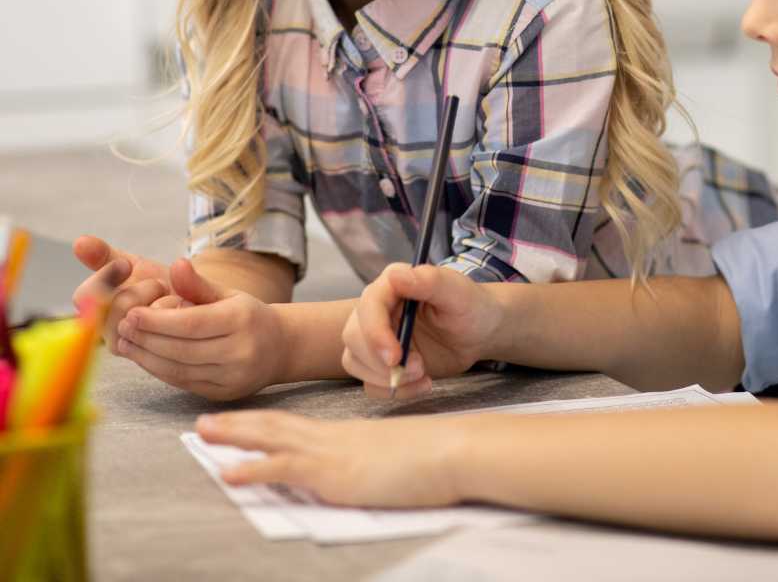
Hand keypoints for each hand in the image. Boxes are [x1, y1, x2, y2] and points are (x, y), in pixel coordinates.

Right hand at [73, 235, 171, 353]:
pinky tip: (180, 310)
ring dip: (162, 302)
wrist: (190, 299)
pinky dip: (174, 315)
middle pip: (117, 305)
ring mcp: (125, 345)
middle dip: (144, 288)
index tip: (126, 265)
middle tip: (159, 285)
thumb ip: (103, 255)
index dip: (106, 279)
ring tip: (169, 298)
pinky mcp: (146, 356)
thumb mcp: (131, 264)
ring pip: (140, 320)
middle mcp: (105, 330)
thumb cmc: (154, 283)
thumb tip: (79, 242)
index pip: (85, 297)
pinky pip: (160, 333)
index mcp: (96, 307)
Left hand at [115, 258, 286, 400]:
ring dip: (147, 358)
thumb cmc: (248, 316)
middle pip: (181, 349)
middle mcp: (240, 350)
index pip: (191, 323)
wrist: (280, 347)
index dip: (157, 321)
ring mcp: (232, 376)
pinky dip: (159, 371)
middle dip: (146, 339)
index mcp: (242, 319)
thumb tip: (175, 264)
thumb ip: (197, 284)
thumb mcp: (228, 294)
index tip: (131, 313)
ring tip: (126, 343)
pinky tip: (144, 358)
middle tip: (121, 328)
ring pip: (179, 370)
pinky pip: (183, 383)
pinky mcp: (223, 393)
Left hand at [195, 409, 462, 507]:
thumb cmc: (438, 455)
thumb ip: (376, 460)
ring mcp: (335, 452)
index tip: (241, 422)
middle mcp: (336, 437)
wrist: (455, 449)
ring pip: (273, 437)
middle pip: (278, 425)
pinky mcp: (337, 472)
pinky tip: (231, 473)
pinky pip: (286, 468)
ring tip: (204, 434)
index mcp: (349, 434)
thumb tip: (367, 470)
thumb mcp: (399, 454)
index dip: (266, 423)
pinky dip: (255, 469)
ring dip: (235, 436)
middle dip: (240, 424)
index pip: (298, 426)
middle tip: (205, 422)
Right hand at [341, 264, 504, 399]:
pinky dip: (394, 390)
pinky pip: (370, 382)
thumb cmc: (472, 306)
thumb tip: (395, 276)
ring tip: (422, 374)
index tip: (395, 357)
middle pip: (353, 336)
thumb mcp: (458, 292)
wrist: (481, 332)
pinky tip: (423, 384)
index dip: (375, 333)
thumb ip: (429, 281)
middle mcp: (378, 309)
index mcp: (392, 285)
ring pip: (355, 361)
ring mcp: (377, 336)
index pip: (368, 307)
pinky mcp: (382, 361)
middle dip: (380, 361)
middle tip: (417, 367)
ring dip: (386, 377)